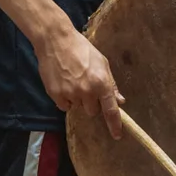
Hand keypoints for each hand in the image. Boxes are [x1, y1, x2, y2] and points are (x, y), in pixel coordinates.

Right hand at [36, 20, 124, 139]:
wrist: (55, 40)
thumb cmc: (81, 48)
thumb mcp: (102, 62)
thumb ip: (111, 83)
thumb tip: (120, 101)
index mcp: (101, 83)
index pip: (111, 110)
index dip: (115, 125)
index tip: (117, 135)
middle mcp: (87, 91)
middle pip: (93, 111)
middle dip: (92, 102)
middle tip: (86, 86)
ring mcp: (71, 94)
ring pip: (78, 107)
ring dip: (78, 99)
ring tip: (72, 80)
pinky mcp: (56, 95)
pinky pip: (64, 106)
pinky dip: (65, 99)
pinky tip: (63, 83)